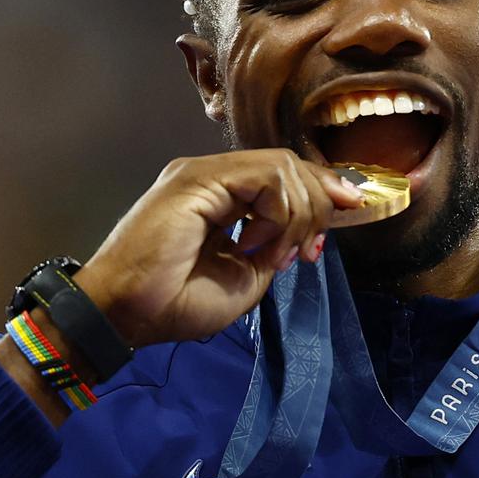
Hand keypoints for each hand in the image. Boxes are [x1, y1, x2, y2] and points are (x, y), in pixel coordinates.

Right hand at [72, 149, 363, 346]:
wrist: (128, 312)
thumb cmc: (177, 302)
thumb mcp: (247, 277)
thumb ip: (275, 248)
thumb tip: (304, 235)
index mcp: (224, 196)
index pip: (285, 175)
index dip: (323, 191)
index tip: (350, 215)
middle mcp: (215, 176)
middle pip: (290, 165)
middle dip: (318, 205)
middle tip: (307, 252)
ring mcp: (205, 172)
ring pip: (283, 167)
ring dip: (295, 216)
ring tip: (274, 256)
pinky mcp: (199, 177)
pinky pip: (265, 177)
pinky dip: (277, 213)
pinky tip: (256, 244)